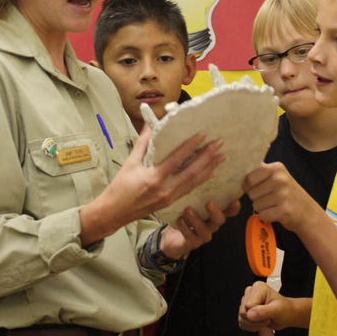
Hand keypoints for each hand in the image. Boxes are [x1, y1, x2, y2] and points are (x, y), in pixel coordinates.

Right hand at [80, 126, 224, 244]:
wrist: (115, 212)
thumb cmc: (120, 186)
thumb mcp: (130, 162)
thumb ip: (143, 143)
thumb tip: (150, 123)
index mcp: (153, 177)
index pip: (177, 159)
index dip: (191, 146)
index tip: (203, 134)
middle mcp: (165, 189)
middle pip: (192, 171)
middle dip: (208, 157)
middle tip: (220, 143)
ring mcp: (170, 197)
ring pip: (195, 182)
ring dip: (209, 168)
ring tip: (221, 156)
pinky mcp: (171, 202)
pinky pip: (190, 189)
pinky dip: (201, 179)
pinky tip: (210, 172)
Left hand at [159, 198, 239, 259]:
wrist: (170, 235)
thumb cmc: (183, 213)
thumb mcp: (190, 200)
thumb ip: (196, 190)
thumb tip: (198, 170)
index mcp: (214, 213)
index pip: (229, 211)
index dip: (234, 207)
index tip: (235, 200)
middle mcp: (211, 224)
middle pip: (220, 220)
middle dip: (215, 212)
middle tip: (208, 203)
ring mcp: (203, 235)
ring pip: (204, 229)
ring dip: (196, 219)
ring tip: (187, 210)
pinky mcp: (192, 242)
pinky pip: (191, 237)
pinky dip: (185, 228)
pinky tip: (180, 220)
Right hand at [239, 282, 295, 330]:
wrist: (287, 315)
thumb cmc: (285, 309)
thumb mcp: (278, 310)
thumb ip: (264, 311)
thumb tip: (249, 314)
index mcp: (258, 288)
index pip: (249, 305)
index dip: (258, 314)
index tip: (269, 314)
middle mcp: (250, 293)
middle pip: (243, 312)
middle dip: (256, 320)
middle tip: (268, 318)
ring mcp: (246, 302)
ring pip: (242, 318)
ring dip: (254, 325)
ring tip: (265, 320)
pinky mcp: (245, 311)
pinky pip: (242, 323)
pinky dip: (251, 327)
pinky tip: (260, 323)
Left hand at [243, 162, 321, 232]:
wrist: (308, 212)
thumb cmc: (287, 194)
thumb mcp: (277, 177)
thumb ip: (260, 172)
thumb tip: (237, 168)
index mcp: (276, 168)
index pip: (249, 177)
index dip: (248, 186)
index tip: (255, 188)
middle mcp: (280, 179)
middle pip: (251, 193)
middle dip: (256, 198)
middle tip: (269, 198)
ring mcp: (283, 194)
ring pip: (256, 205)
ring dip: (262, 208)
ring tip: (274, 205)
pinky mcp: (284, 210)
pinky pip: (263, 215)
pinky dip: (267, 217)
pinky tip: (277, 213)